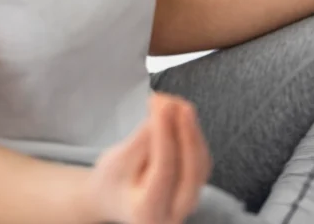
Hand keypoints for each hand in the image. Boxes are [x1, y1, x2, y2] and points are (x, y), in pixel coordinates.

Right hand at [83, 94, 210, 223]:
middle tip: (173, 102)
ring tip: (174, 102)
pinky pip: (201, 159)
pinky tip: (181, 114)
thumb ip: (143, 140)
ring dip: (191, 129)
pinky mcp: (196, 185)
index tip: (161, 105)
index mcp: (148, 212)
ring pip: (200, 163)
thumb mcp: (117, 160)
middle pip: (191, 170)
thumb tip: (164, 113)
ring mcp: (189, 202)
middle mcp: (174, 214)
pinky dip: (193, 135)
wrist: (114, 196)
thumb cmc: (112, 181)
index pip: (164, 170)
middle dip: (186, 130)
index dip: (165, 134)